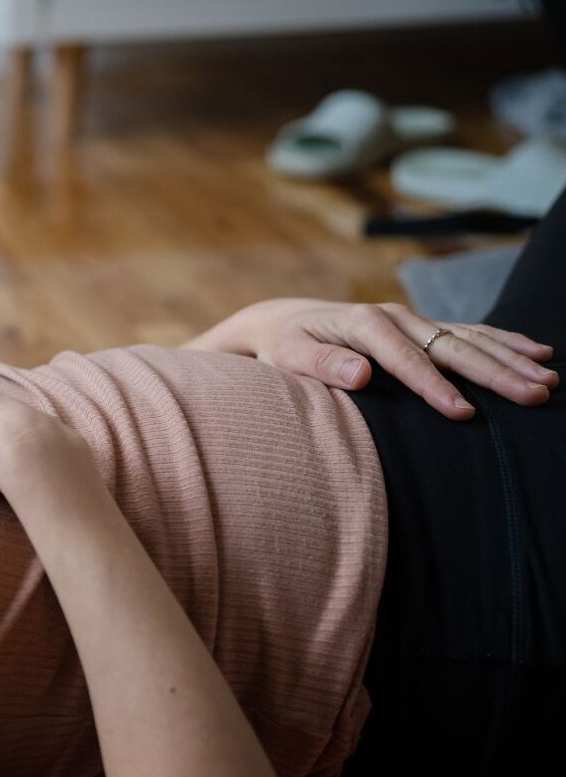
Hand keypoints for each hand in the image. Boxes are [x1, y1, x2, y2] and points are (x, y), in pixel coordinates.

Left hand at [187, 299, 556, 420]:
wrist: (285, 321)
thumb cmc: (284, 346)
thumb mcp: (289, 355)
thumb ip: (322, 364)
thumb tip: (360, 374)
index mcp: (366, 324)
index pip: (408, 360)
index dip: (435, 388)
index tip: (463, 413)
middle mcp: (397, 317)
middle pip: (453, 347)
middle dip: (496, 373)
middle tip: (535, 396)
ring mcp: (413, 320)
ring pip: (471, 338)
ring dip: (511, 359)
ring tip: (549, 380)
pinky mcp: (422, 328)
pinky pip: (471, 333)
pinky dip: (505, 341)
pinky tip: (538, 352)